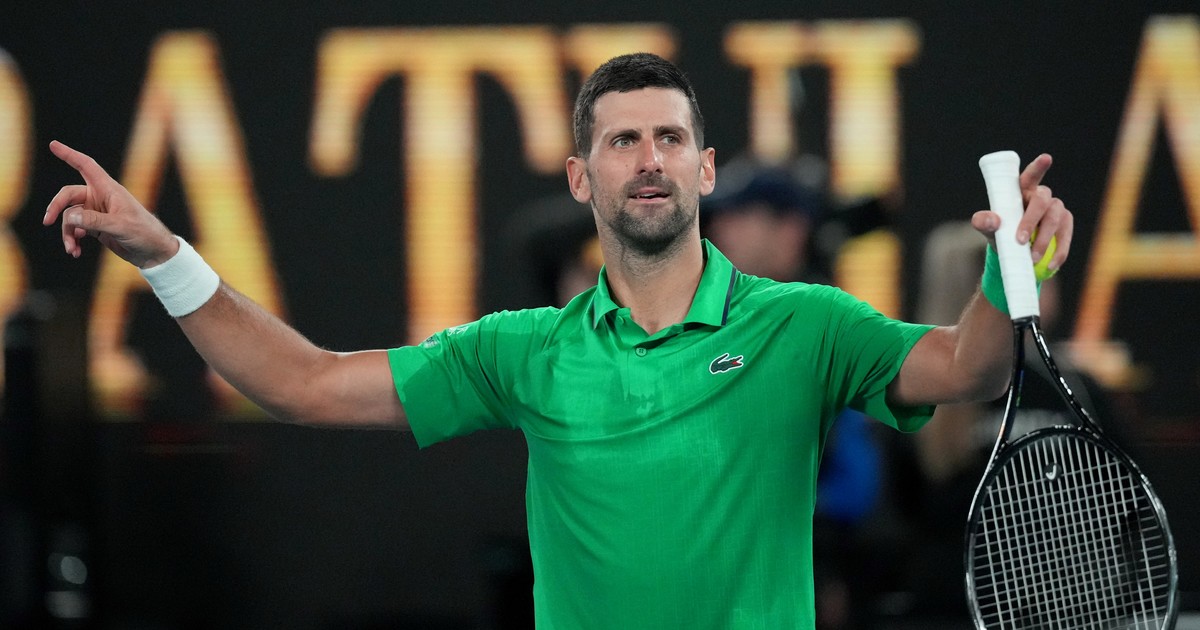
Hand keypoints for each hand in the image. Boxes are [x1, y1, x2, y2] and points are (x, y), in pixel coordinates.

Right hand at [43, 141, 178, 267]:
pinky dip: (73, 239)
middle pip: (68, 195)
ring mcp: (97, 212)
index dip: (70, 155)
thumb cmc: (144, 233)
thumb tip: (69, 216)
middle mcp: (100, 198)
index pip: (86, 166)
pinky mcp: (96, 227)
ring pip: (70, 216)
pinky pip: (75, 229)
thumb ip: (94, 221)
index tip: (53, 144)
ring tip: (72, 249)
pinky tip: (75, 251)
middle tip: (47, 221)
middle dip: (57, 208)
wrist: (153, 253)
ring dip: (67, 232)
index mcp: (108, 189)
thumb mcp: (120, 226)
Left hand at [971, 153, 1072, 273]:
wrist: (1013, 252)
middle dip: (1031, 221)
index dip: (1038, 167)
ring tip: (1032, 258)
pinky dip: (1059, 252)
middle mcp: (1041, 196)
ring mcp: (1056, 209)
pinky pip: (1066, 236)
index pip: (1030, 176)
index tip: (1046, 158)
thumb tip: (991, 219)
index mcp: (1021, 190)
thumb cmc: (1000, 232)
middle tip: (1020, 241)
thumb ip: (984, 222)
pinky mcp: (1066, 224)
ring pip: (1056, 219)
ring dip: (1044, 240)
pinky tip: (1050, 265)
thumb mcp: (988, 228)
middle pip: (1042, 201)